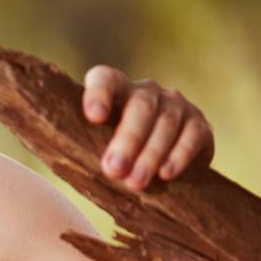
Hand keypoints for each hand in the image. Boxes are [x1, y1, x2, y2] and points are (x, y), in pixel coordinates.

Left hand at [82, 65, 215, 190]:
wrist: (160, 170)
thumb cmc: (114, 157)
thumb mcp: (94, 149)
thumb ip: (80, 147)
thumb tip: (61, 156)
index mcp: (115, 90)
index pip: (104, 79)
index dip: (98, 93)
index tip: (94, 117)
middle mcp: (147, 91)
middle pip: (140, 107)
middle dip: (127, 139)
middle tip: (113, 169)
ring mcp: (175, 105)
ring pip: (165, 123)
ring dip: (150, 154)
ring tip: (135, 182)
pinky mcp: (199, 124)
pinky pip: (192, 135)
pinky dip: (179, 155)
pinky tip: (166, 174)